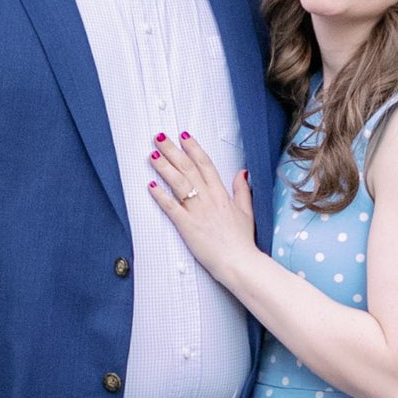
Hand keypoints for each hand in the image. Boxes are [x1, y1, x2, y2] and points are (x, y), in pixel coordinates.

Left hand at [148, 132, 257, 279]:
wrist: (239, 262)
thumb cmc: (242, 241)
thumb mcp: (247, 211)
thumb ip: (243, 190)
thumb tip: (242, 172)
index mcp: (221, 194)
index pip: (205, 164)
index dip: (193, 148)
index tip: (183, 136)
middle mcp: (208, 198)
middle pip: (188, 168)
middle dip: (172, 150)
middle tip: (159, 137)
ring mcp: (197, 211)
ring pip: (178, 182)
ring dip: (164, 167)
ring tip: (152, 154)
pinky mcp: (187, 226)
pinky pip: (171, 207)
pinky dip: (160, 195)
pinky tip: (151, 185)